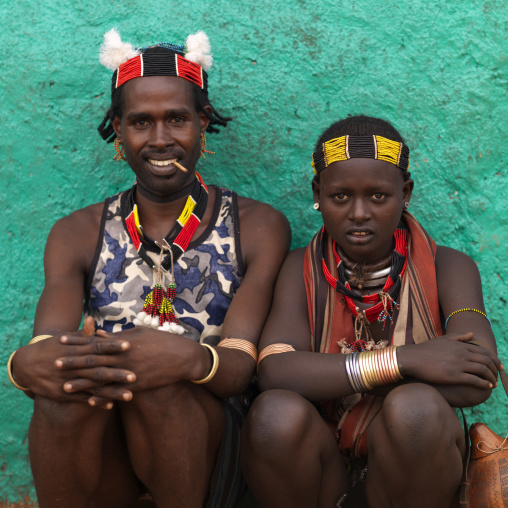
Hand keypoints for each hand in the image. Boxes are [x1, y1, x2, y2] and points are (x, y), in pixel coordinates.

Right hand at [14, 317, 134, 405]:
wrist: (26, 365)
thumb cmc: (51, 348)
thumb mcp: (65, 340)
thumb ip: (82, 333)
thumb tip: (93, 319)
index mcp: (77, 350)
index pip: (98, 347)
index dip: (112, 346)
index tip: (128, 346)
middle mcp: (75, 365)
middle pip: (98, 369)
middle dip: (117, 373)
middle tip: (135, 376)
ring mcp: (69, 380)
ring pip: (93, 387)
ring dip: (112, 391)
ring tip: (130, 395)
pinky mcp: (64, 393)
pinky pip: (83, 398)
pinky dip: (95, 401)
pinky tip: (110, 405)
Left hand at [58, 325, 208, 403]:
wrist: (183, 358)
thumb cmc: (163, 341)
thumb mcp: (141, 333)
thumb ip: (119, 336)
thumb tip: (99, 335)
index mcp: (124, 342)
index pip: (96, 342)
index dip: (78, 342)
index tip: (62, 341)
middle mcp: (124, 358)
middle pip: (94, 361)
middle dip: (74, 363)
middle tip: (55, 364)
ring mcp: (130, 373)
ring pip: (102, 379)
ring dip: (82, 383)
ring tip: (64, 387)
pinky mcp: (137, 386)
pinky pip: (116, 392)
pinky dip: (102, 396)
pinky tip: (89, 400)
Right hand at [398, 332, 500, 389]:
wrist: (413, 358)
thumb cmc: (426, 349)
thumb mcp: (443, 339)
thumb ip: (459, 336)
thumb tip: (472, 334)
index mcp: (461, 345)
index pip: (484, 352)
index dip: (494, 359)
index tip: (499, 366)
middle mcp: (462, 354)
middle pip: (486, 361)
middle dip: (495, 369)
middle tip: (498, 375)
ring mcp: (459, 365)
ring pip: (483, 371)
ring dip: (492, 378)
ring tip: (494, 383)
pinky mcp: (454, 376)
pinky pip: (475, 380)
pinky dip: (484, 384)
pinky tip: (487, 387)